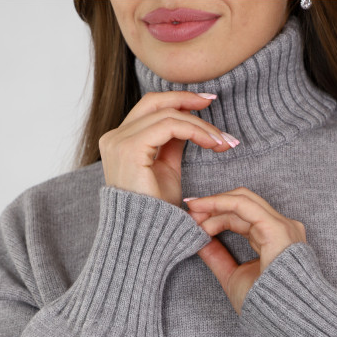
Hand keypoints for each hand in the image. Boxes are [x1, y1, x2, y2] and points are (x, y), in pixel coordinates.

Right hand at [98, 91, 238, 206]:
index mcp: (120, 142)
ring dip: (200, 125)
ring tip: (222, 140)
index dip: (178, 102)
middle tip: (213, 102)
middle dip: (187, 99)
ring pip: (167, 114)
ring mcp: (119, 142)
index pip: (149, 109)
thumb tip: (187, 121)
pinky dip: (195, 131)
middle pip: (154, 101)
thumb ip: (171, 144)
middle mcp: (114, 138)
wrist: (146, 236)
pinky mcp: (130, 148)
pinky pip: (170, 126)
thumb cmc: (156, 212)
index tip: (205, 104)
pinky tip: (212, 143)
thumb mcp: (166, 170)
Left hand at [185, 186, 306, 315]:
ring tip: (191, 211)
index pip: (241, 217)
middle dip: (212, 205)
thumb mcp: (233, 275)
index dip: (216, 215)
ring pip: (241, 200)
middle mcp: (281, 227)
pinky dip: (220, 203)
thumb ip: (218, 258)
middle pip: (241, 204)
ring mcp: (282, 226)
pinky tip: (202, 209)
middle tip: (188, 211)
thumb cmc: (265, 305)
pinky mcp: (276, 228)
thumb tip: (200, 242)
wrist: (283, 319)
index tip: (192, 220)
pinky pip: (244, 206)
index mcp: (274, 238)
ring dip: (213, 204)